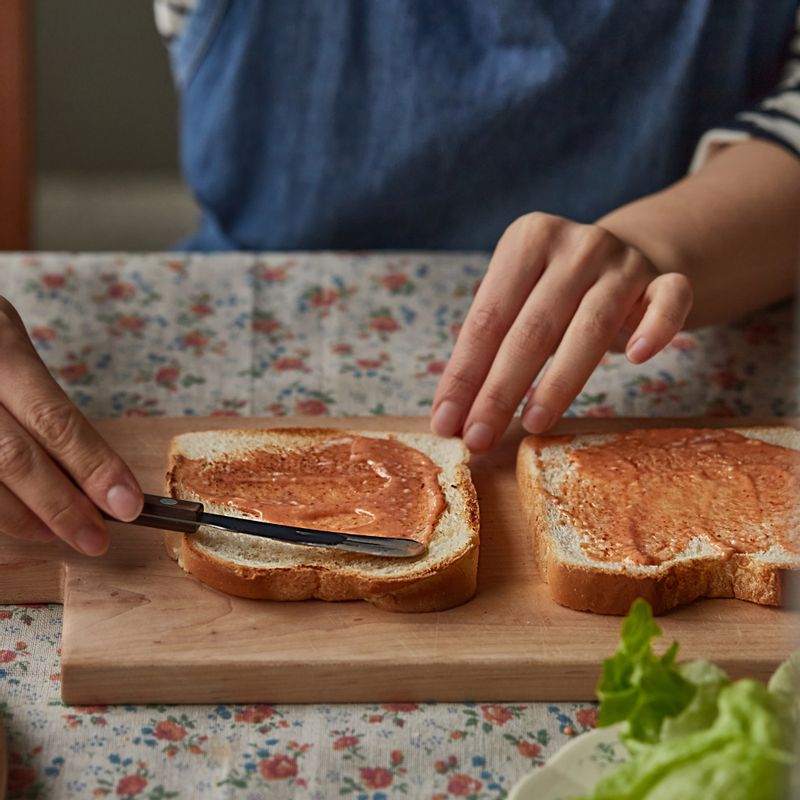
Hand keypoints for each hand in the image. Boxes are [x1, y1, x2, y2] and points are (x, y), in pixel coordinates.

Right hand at [0, 297, 142, 553]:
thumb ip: (38, 396)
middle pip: (13, 459)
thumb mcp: (5, 337)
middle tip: (96, 538)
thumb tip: (89, 466)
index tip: (127, 503)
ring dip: (22, 517)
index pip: (54, 419)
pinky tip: (16, 520)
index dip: (93, 466)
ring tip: (59, 532)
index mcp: (0, 350)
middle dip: (60, 506)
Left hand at [430, 213, 692, 450]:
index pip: (487, 319)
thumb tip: (452, 414)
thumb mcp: (518, 301)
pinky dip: (657, 327)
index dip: (464, 375)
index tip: (446, 423)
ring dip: (558, 382)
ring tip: (532, 424)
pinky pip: (669, 301)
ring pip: (590, 328)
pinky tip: (638, 358)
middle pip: (531, 330)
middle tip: (478, 438)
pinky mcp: (666, 279)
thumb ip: (489, 345)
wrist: (628, 257)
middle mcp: (575, 245)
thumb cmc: (556, 293)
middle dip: (498, 391)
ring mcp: (623, 261)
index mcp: (527, 241)